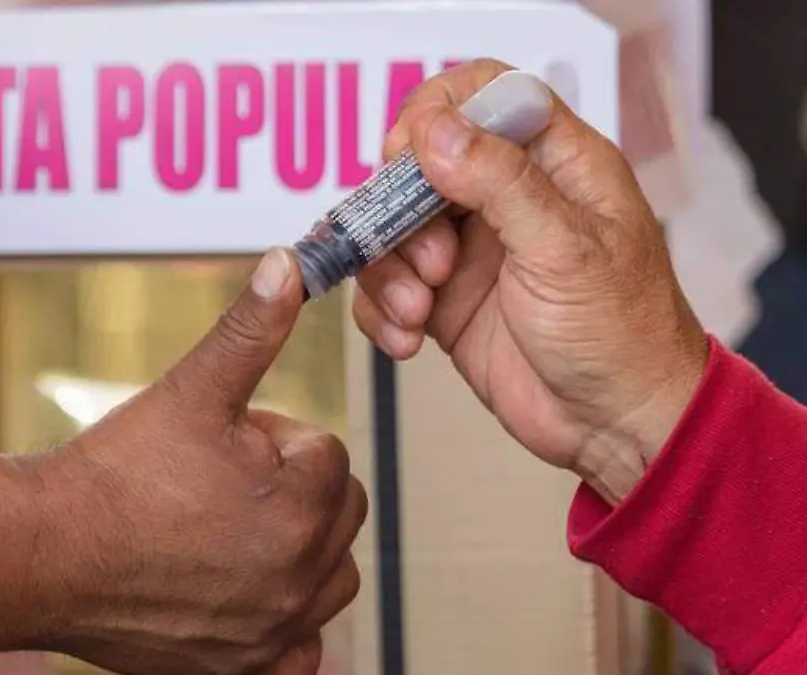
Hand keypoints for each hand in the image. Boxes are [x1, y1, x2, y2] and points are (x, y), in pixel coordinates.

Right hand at [35, 248, 365, 673]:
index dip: (270, 439)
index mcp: (304, 500)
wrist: (43, 556)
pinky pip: (303, 649)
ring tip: (225, 531)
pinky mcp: (246, 669)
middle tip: (216, 485)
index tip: (216, 446)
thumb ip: (251, 326)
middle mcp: (302, 573)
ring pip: (330, 576)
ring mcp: (275, 629)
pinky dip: (284, 624)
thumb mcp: (190, 388)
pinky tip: (239, 594)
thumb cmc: (115, 471)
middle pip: (337, 511)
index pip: (326, 451)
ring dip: (298, 550)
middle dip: (291, 490)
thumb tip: (290, 260)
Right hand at [353, 60, 709, 503]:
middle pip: (418, 165)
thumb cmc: (622, 335)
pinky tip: (410, 339)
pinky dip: (381, 312)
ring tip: (418, 312)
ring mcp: (469, 250)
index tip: (408, 158)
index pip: (482, 96)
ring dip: (389, 271)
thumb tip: (437, 131)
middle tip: (431, 262)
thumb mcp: (567, 251)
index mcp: (554, 164)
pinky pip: (384, 286)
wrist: (618, 428)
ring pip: (390, 229)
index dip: (435, 114)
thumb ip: (502, 184)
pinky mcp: (443, 301)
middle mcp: (505, 197)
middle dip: (402, 214)